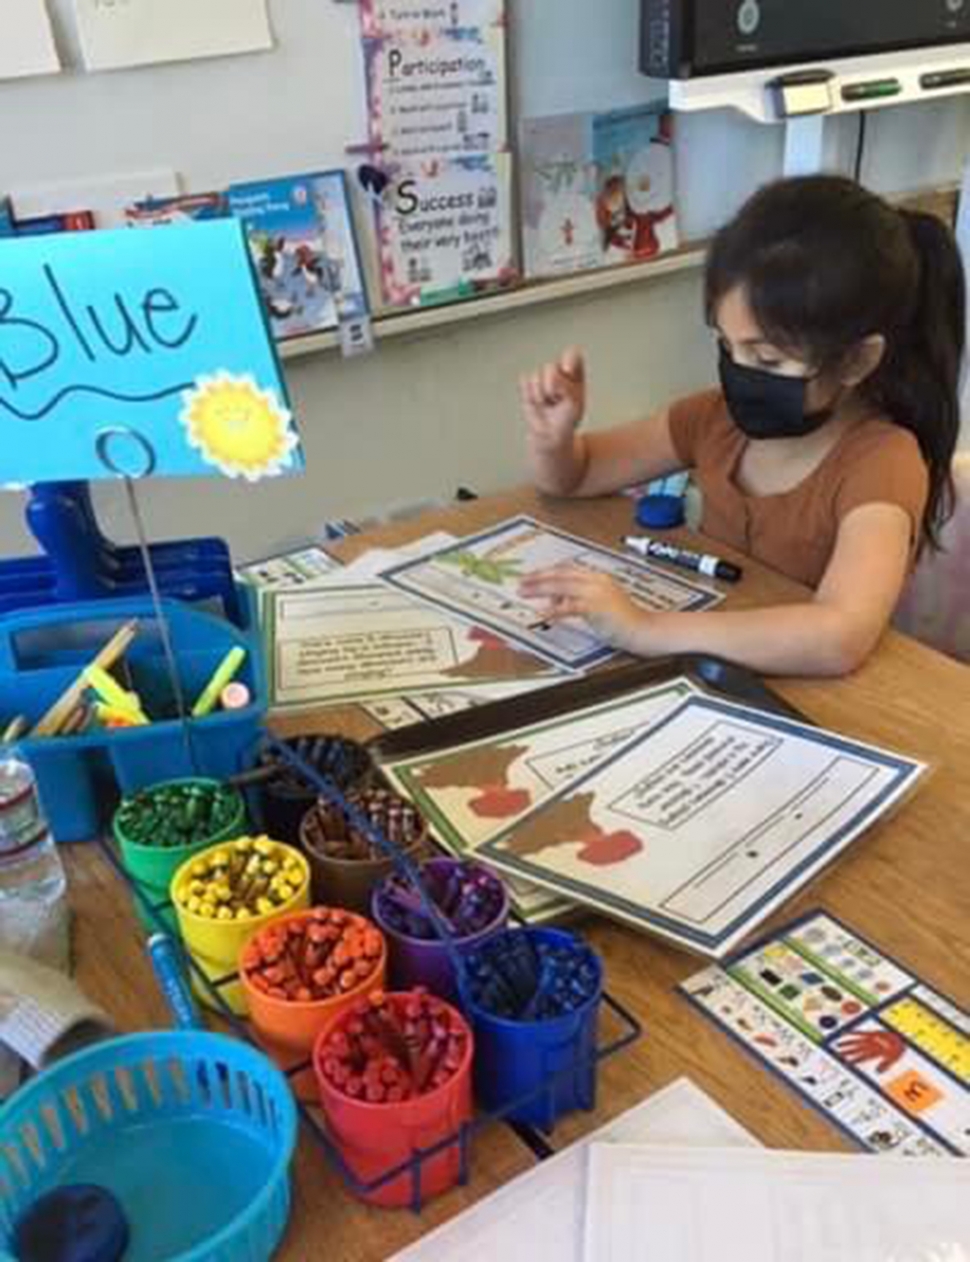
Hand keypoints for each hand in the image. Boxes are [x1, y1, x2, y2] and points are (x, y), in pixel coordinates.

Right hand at [520, 347, 586, 451]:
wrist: (550, 433)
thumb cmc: (567, 418)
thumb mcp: (574, 404)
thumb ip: (565, 386)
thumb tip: (552, 376)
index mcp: (576, 373)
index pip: (572, 355)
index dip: (568, 360)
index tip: (567, 371)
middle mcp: (559, 371)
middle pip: (550, 367)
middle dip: (551, 387)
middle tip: (557, 400)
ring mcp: (543, 376)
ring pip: (536, 375)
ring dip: (540, 394)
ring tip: (548, 403)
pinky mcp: (529, 382)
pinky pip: (525, 381)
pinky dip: (530, 395)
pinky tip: (537, 402)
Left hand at [520, 566, 645, 650]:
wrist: (644, 630)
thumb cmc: (624, 620)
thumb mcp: (599, 604)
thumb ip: (578, 598)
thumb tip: (556, 599)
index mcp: (598, 578)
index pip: (567, 569)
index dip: (547, 571)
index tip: (532, 576)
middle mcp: (596, 581)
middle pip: (561, 574)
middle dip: (538, 578)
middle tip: (522, 583)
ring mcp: (596, 593)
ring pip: (561, 586)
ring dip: (540, 589)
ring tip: (525, 592)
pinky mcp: (596, 607)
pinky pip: (569, 607)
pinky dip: (553, 610)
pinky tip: (543, 613)